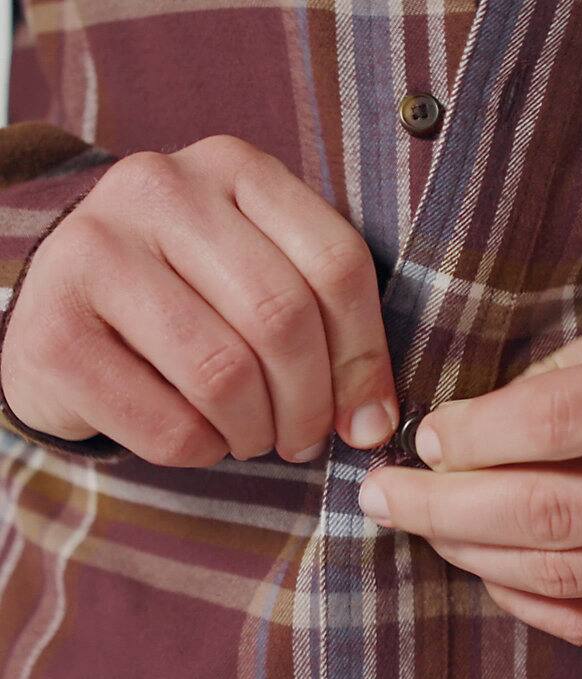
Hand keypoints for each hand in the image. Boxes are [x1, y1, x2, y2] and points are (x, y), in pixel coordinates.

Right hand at [2, 135, 397, 465]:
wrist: (70, 307)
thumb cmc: (189, 296)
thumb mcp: (262, 277)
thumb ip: (325, 326)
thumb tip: (371, 421)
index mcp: (234, 168)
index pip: (336, 263)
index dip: (364, 356)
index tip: (367, 416)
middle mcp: (161, 191)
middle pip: (282, 317)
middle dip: (309, 404)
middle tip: (305, 439)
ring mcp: (95, 253)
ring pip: (224, 374)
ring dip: (256, 431)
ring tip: (254, 437)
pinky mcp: (52, 331)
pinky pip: (167, 425)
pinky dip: (202, 451)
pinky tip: (201, 439)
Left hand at [358, 286, 581, 645]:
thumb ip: (568, 373)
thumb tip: (473, 427)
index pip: (560, 423)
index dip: (474, 434)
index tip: (428, 436)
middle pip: (549, 513)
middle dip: (442, 506)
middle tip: (382, 494)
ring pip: (566, 575)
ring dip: (471, 552)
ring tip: (421, 524)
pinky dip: (525, 599)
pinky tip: (485, 566)